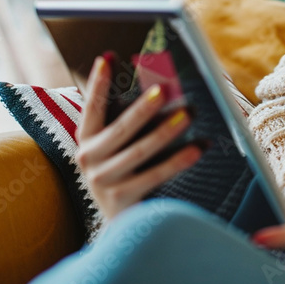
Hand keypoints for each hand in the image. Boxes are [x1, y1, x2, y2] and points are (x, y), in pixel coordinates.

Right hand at [75, 53, 201, 219]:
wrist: (122, 225)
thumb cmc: (128, 173)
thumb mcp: (121, 146)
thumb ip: (130, 119)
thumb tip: (158, 85)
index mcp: (87, 140)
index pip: (92, 107)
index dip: (98, 84)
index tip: (107, 58)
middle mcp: (89, 159)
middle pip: (121, 129)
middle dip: (142, 109)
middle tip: (163, 90)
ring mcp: (103, 181)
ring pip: (139, 151)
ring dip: (165, 132)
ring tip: (188, 115)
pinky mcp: (121, 199)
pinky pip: (154, 175)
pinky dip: (176, 161)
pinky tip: (196, 149)